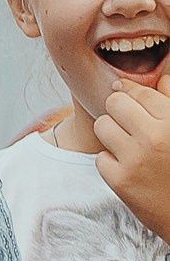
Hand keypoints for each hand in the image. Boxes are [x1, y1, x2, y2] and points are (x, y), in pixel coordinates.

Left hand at [95, 77, 169, 240]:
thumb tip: (160, 80)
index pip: (142, 92)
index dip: (129, 89)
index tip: (121, 88)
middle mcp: (157, 136)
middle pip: (115, 103)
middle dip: (116, 108)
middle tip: (123, 119)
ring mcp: (136, 158)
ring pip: (102, 126)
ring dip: (110, 133)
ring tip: (124, 143)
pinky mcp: (120, 180)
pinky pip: (100, 157)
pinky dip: (110, 162)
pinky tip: (126, 167)